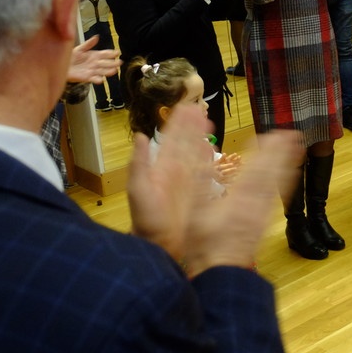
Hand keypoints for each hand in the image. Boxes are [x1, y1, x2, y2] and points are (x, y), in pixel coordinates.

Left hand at [67, 34, 120, 83]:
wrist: (62, 65)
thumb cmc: (71, 57)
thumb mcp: (80, 48)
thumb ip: (88, 44)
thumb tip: (97, 37)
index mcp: (95, 55)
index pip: (105, 54)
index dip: (111, 53)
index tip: (117, 52)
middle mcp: (96, 63)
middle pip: (106, 63)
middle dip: (113, 63)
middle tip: (119, 62)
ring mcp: (92, 71)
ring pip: (102, 71)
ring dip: (108, 71)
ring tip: (114, 71)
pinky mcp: (87, 77)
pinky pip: (93, 79)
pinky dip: (97, 80)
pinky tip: (101, 80)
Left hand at [128, 104, 214, 259]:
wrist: (159, 245)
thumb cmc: (146, 219)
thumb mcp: (139, 190)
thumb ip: (139, 164)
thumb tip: (140, 136)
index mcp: (160, 167)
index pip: (170, 139)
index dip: (177, 123)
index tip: (185, 107)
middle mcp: (175, 170)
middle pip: (185, 142)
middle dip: (192, 125)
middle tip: (199, 108)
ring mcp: (187, 181)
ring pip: (195, 153)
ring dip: (201, 137)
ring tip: (208, 121)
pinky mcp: (198, 192)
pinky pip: (205, 171)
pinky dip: (208, 158)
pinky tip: (212, 149)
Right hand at [181, 129, 302, 275]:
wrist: (222, 272)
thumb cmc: (205, 245)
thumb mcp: (195, 214)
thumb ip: (200, 185)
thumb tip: (204, 161)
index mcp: (238, 199)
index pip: (254, 168)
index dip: (264, 151)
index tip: (272, 134)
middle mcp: (254, 204)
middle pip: (271, 173)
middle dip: (281, 152)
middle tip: (292, 133)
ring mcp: (262, 213)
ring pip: (278, 183)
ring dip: (287, 164)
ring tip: (297, 147)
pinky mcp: (264, 222)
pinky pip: (277, 196)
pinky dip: (285, 181)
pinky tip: (290, 175)